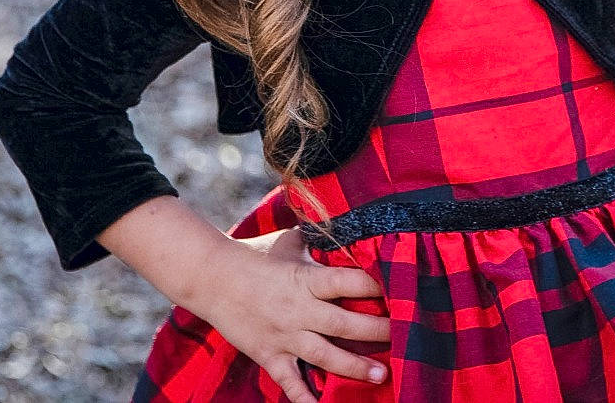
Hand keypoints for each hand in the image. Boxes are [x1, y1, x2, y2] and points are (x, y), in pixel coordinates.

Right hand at [176, 226, 391, 402]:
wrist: (211, 278)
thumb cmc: (254, 256)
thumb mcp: (288, 244)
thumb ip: (316, 242)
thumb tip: (345, 228)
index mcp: (305, 279)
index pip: (347, 282)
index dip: (374, 287)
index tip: (398, 290)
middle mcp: (298, 310)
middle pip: (343, 324)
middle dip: (376, 331)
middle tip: (403, 335)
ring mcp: (284, 336)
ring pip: (324, 356)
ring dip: (354, 367)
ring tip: (381, 374)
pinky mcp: (269, 355)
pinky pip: (290, 382)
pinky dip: (305, 398)